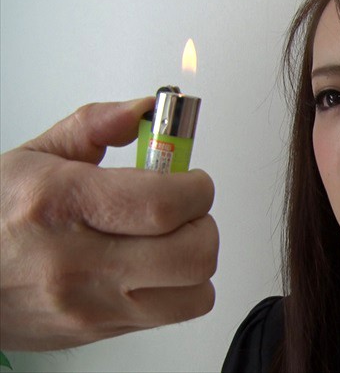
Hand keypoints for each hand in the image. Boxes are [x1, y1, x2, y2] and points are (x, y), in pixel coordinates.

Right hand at [0, 99, 217, 350]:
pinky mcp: (101, 332)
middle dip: (203, 224)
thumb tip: (145, 109)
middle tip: (185, 210)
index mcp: (62, 205)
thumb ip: (95, 125)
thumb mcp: (33, 157)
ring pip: (195, 293)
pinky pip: (173, 314)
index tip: (192, 179)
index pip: (163, 204)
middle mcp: (79, 263)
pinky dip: (179, 289)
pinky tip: (152, 268)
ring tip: (171, 240)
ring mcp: (92, 306)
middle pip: (192, 254)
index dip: (196, 188)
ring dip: (196, 261)